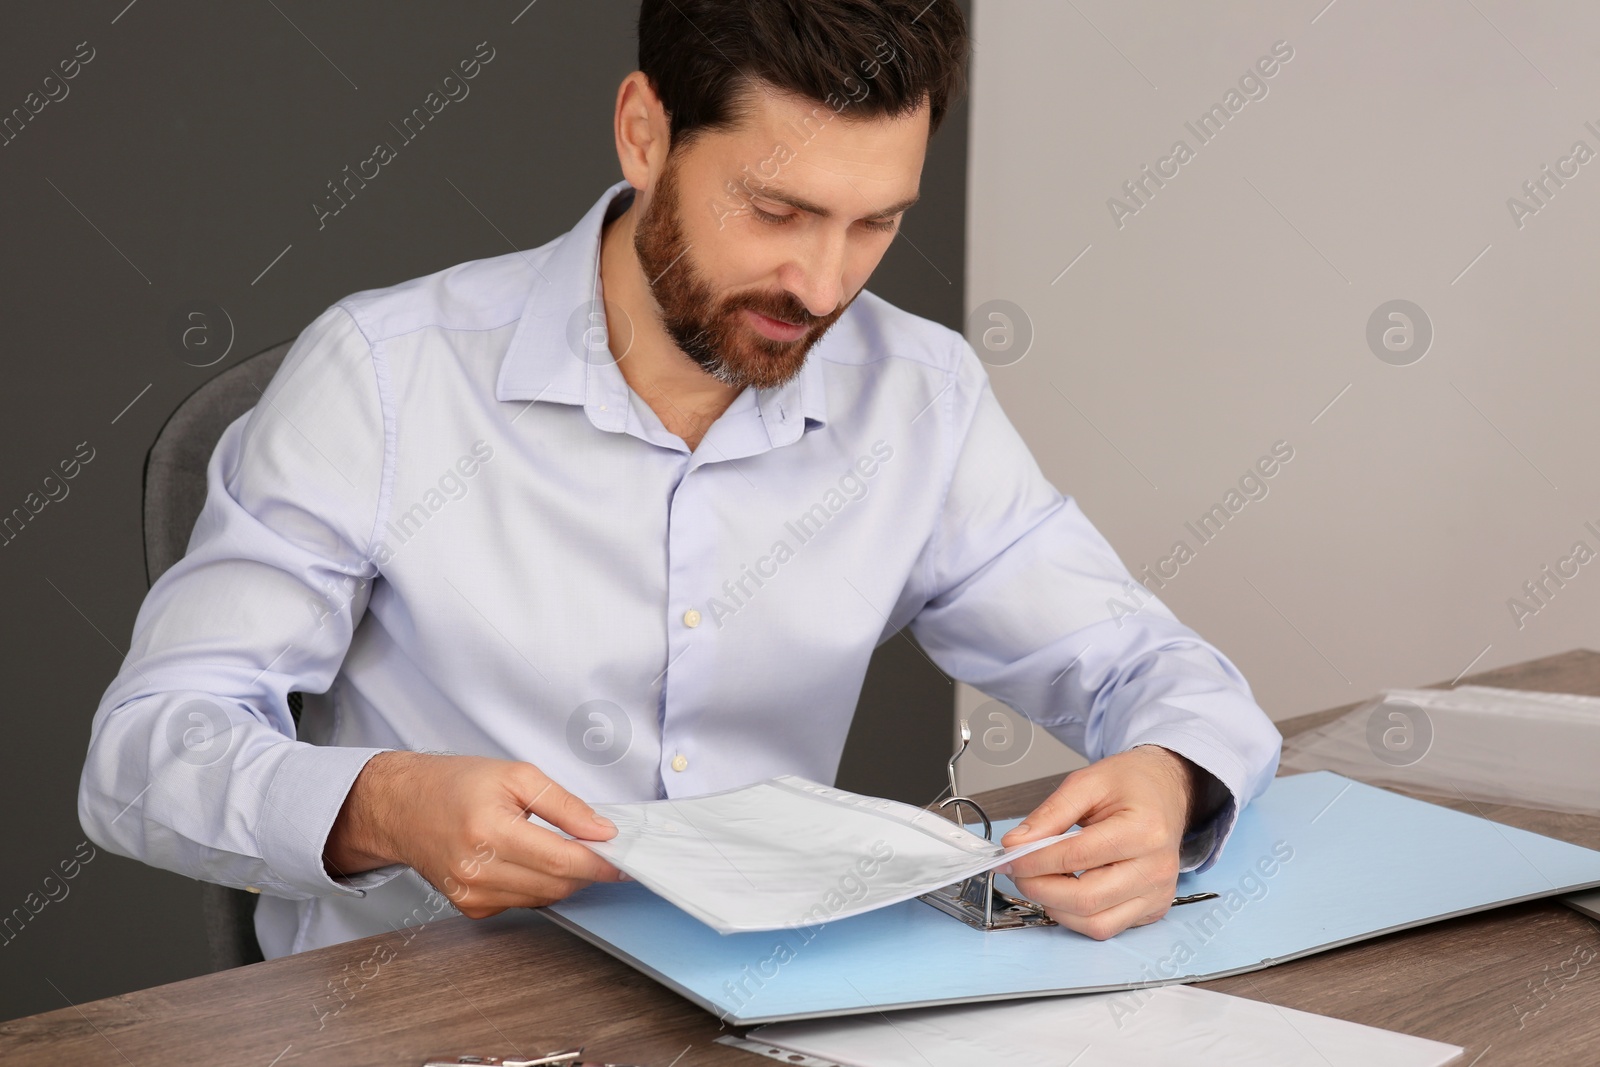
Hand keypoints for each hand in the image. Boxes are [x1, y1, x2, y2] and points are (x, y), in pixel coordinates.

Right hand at [324, 751, 625, 918]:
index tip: (625, 858)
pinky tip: (530, 860)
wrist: (403, 806)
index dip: (601, 862)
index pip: (563, 860)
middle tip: (604, 849)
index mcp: (489, 832)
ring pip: (544, 898)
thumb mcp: (517, 775)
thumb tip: (602, 831)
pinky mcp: (471, 907)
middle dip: (588, 869)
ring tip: (563, 846)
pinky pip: (523, 903)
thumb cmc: (455, 784)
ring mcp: (472, 895)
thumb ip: (565, 805)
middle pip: (558, 884)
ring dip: (564, 877)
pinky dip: (538, 884)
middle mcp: (477, 871)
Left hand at [998, 745, 1196, 939]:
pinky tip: (1065, 890)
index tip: (1010, 858)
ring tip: (1040, 880)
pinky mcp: (1153, 909)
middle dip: (1040, 889)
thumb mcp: (1087, 782)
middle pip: (1086, 898)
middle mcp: (1157, 868)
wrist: (1166, 792)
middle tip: (1018, 872)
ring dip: (1056, 907)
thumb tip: (1016, 845)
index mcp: (1144, 830)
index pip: (1077, 857)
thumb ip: (1050, 814)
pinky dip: (1077, 915)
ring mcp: (1158, 893)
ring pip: (1096, 923)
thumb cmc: (1132, 785)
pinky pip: (1107, 927)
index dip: (1035, 861)